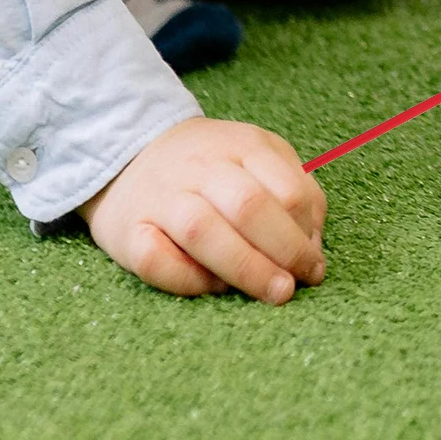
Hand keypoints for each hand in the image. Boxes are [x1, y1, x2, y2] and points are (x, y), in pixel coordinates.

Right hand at [79, 117, 326, 303]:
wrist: (131, 154)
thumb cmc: (212, 167)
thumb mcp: (261, 159)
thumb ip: (295, 194)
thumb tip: (313, 249)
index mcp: (243, 146)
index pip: (288, 189)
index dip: (306, 233)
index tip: (313, 265)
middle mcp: (201, 167)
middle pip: (248, 207)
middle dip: (282, 252)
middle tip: (296, 285)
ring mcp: (161, 197)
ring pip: (202, 231)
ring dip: (245, 268)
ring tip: (271, 292)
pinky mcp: (126, 231)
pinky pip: (155, 260)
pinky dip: (188, 280)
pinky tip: (213, 287)